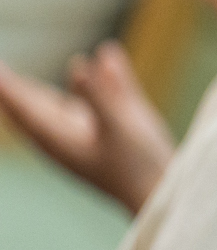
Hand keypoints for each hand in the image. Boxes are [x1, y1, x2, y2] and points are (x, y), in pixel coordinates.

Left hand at [0, 42, 172, 212]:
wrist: (167, 195)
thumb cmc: (139, 169)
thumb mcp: (120, 129)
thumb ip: (99, 97)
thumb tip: (78, 64)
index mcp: (59, 138)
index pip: (23, 105)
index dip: (6, 85)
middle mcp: (70, 136)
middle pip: (34, 106)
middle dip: (14, 87)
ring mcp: (95, 135)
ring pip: (62, 106)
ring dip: (42, 88)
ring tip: (21, 77)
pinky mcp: (120, 133)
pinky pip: (103, 99)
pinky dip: (102, 78)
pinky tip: (108, 53)